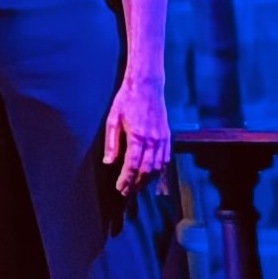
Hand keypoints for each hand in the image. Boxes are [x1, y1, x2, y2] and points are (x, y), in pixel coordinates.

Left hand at [101, 69, 173, 193]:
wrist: (147, 86)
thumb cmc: (127, 101)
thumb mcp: (112, 119)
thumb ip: (112, 143)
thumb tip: (109, 162)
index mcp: (137, 136)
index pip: (132, 165)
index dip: (126, 179)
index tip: (120, 188)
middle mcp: (152, 140)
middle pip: (146, 169)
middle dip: (137, 183)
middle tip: (127, 192)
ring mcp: (162, 138)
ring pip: (158, 166)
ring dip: (148, 179)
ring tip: (138, 186)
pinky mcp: (168, 135)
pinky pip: (166, 158)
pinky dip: (160, 169)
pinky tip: (152, 174)